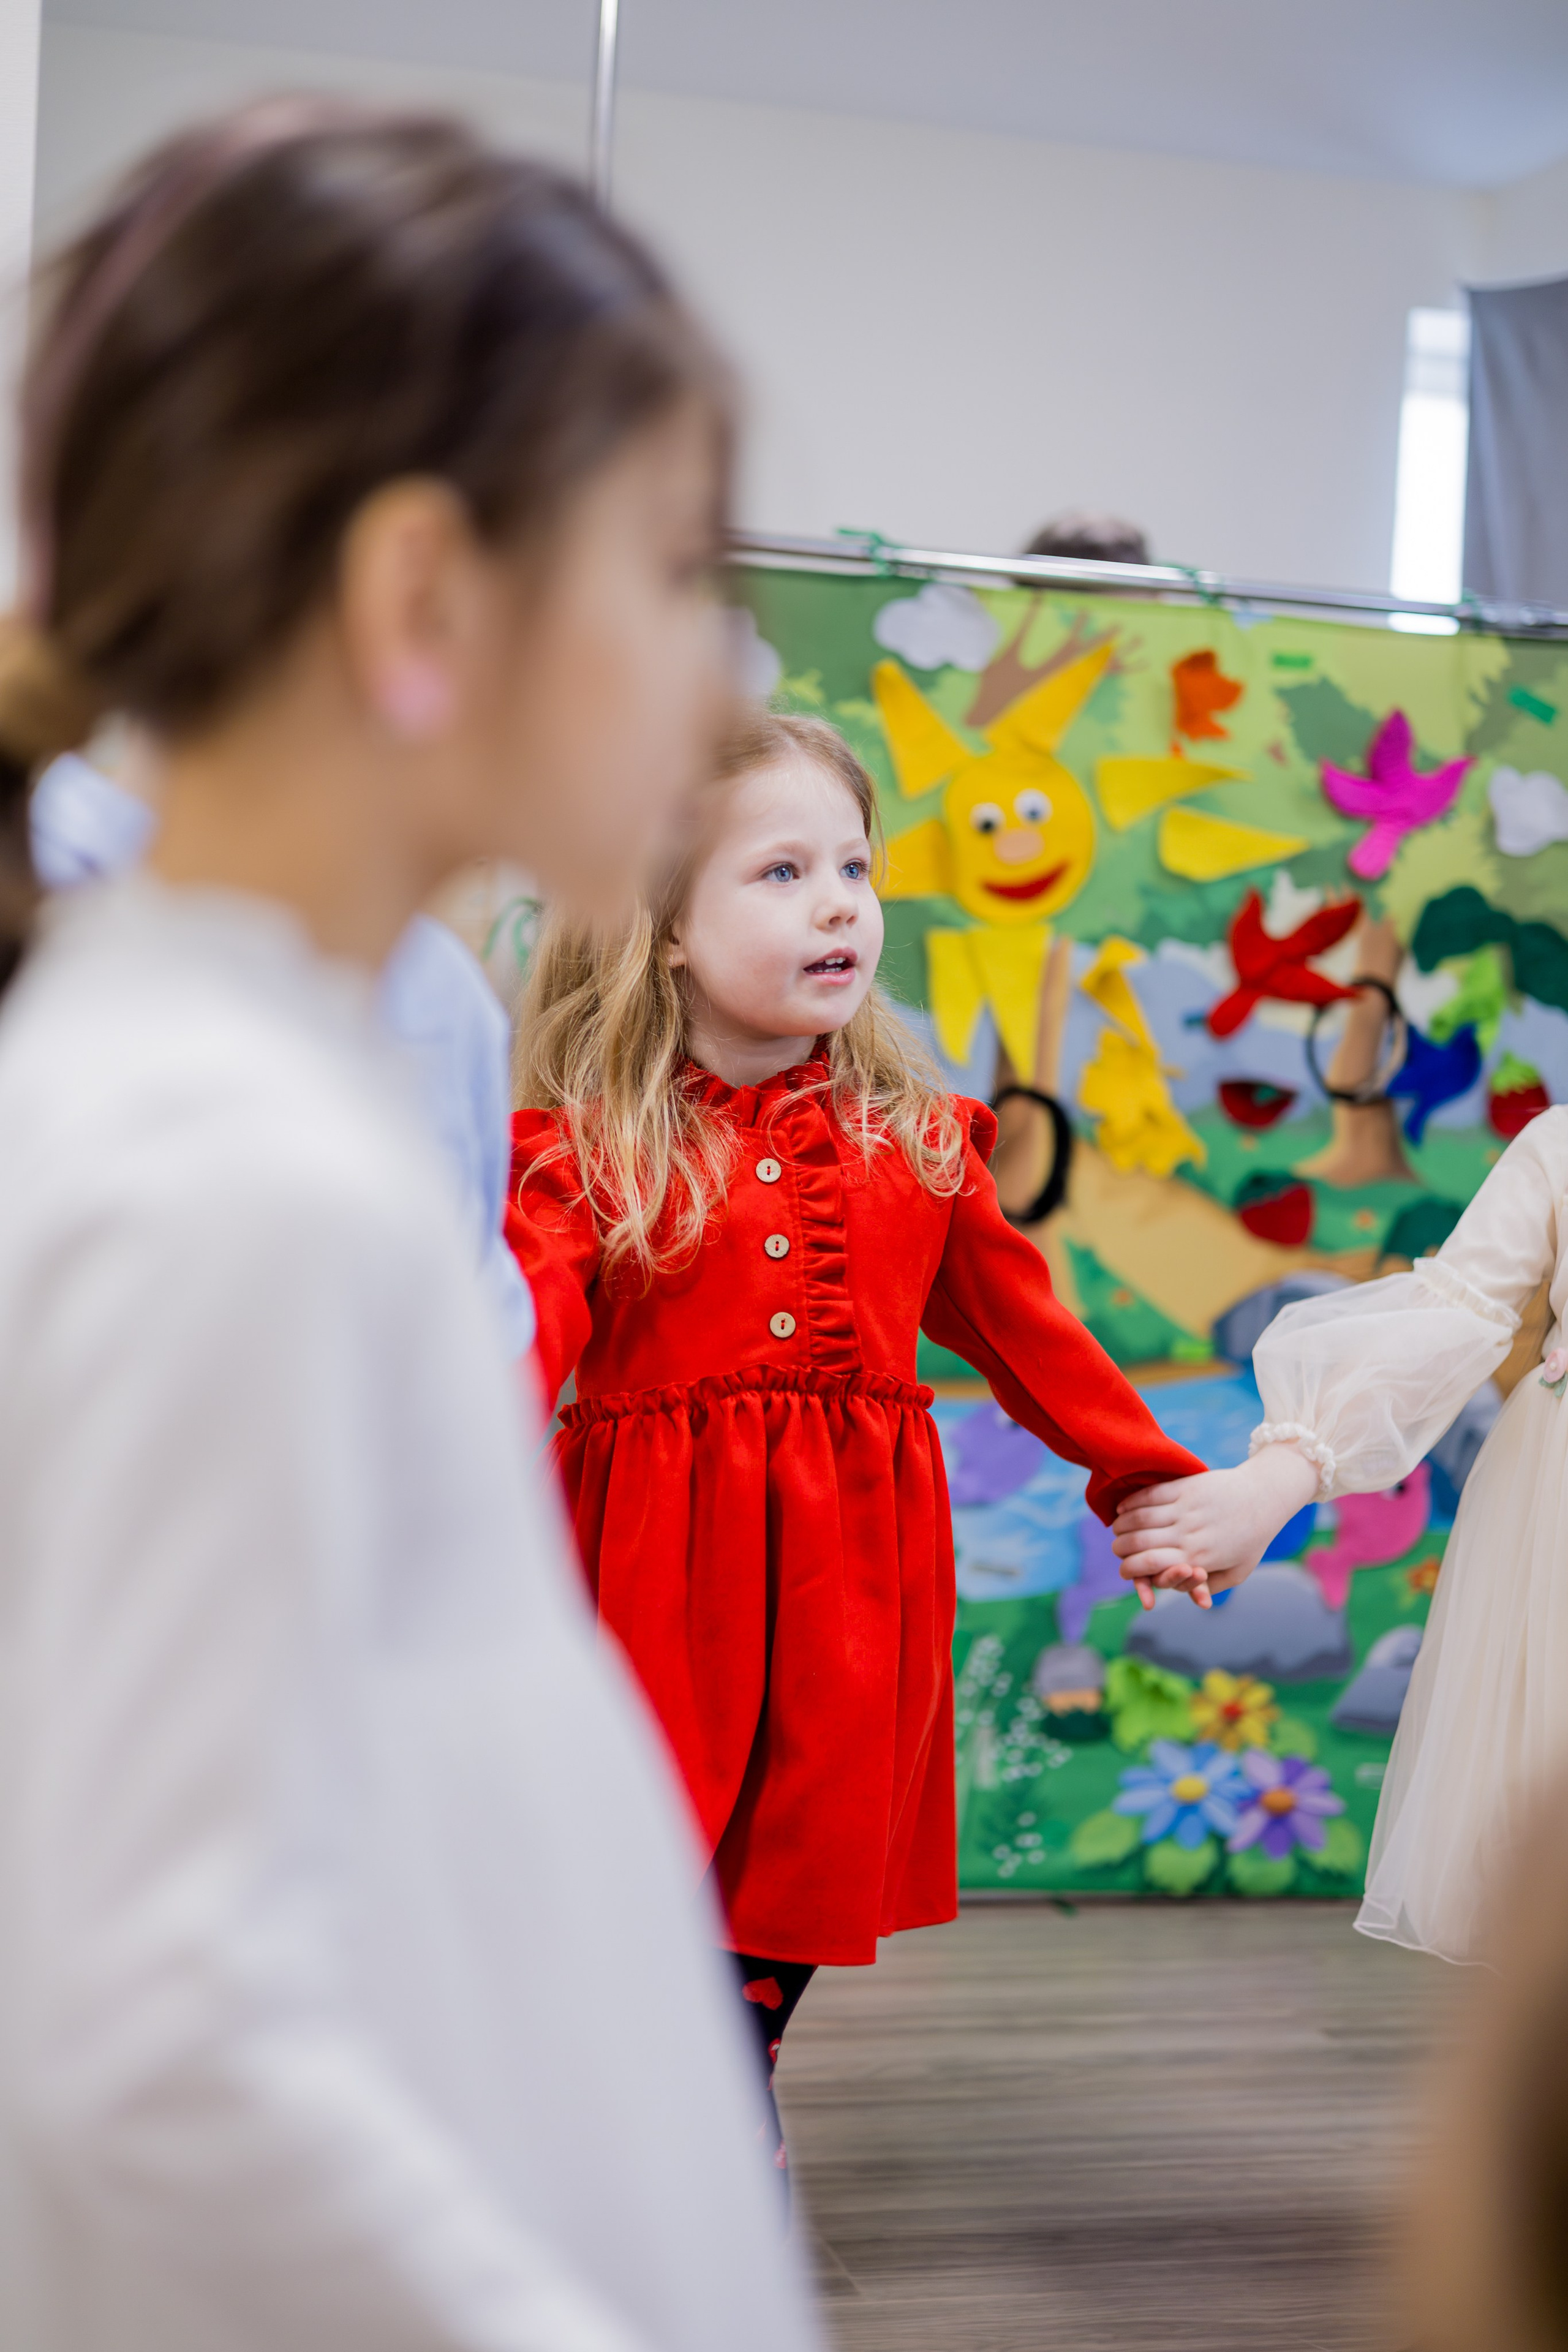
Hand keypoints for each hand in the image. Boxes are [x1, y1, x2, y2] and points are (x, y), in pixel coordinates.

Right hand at [1111, 1445, 1320, 1608]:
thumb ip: (1206, 1587)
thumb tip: (1178, 1592)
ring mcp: (1186, 1508)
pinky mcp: (1185, 1487)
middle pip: (1138, 1542)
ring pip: (1140, 1517)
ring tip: (1116, 1528)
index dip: (1129, 1570)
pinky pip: (1150, 1495)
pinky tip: (1122, 1508)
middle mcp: (1188, 1534)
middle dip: (1120, 1548)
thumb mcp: (1236, 1574)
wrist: (1265, 1497)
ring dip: (1121, 1524)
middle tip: (1117, 1549)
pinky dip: (1131, 1502)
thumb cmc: (1252, 1540)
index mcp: (1198, 1558)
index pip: (1149, 1566)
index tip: (1124, 1571)